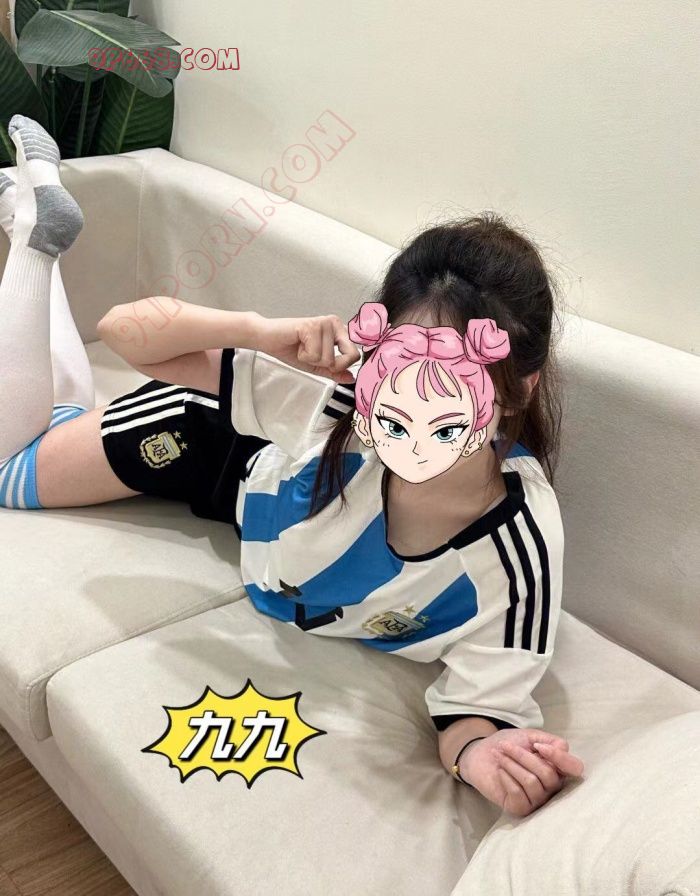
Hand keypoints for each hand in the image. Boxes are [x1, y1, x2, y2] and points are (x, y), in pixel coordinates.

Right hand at [256, 314, 359, 383]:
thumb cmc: (290, 348)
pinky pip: (315, 354)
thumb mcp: (316, 365)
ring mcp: (324, 323)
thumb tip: (351, 378)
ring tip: (302, 348)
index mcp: (339, 330)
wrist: (268, 339)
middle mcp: (334, 323)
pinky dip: (303, 356)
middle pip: (349, 357)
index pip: (354, 355)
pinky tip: (297, 345)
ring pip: (329, 359)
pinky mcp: (312, 325)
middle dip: (328, 364)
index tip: (322, 359)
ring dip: (311, 359)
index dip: (339, 365)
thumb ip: (334, 372)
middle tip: (312, 354)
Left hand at [459, 728, 584, 817]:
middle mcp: (552, 787)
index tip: (537, 746)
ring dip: (511, 764)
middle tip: (504, 746)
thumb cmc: (509, 745)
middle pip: (548, 774)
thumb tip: (562, 748)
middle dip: (522, 756)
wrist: (481, 754)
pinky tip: (500, 771)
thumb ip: (550, 740)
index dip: (560, 758)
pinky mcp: (520, 808)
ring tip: (499, 755)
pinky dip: (506, 777)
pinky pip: (518, 793)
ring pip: (531, 782)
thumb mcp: (530, 736)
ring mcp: (537, 800)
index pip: (575, 768)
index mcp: (557, 768)